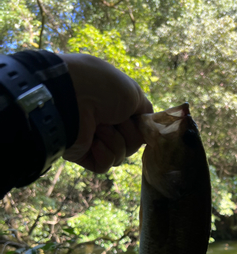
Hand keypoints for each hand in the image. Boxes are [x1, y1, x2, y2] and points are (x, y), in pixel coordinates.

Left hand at [59, 53, 152, 172]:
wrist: (71, 99)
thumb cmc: (102, 89)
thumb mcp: (134, 93)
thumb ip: (145, 111)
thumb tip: (148, 127)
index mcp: (116, 106)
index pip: (139, 126)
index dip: (142, 126)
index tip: (141, 121)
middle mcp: (106, 122)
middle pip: (134, 143)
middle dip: (129, 132)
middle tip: (115, 119)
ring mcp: (95, 139)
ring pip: (121, 155)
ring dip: (115, 140)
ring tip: (99, 127)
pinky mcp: (84, 155)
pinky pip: (105, 165)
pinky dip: (103, 153)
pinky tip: (93, 141)